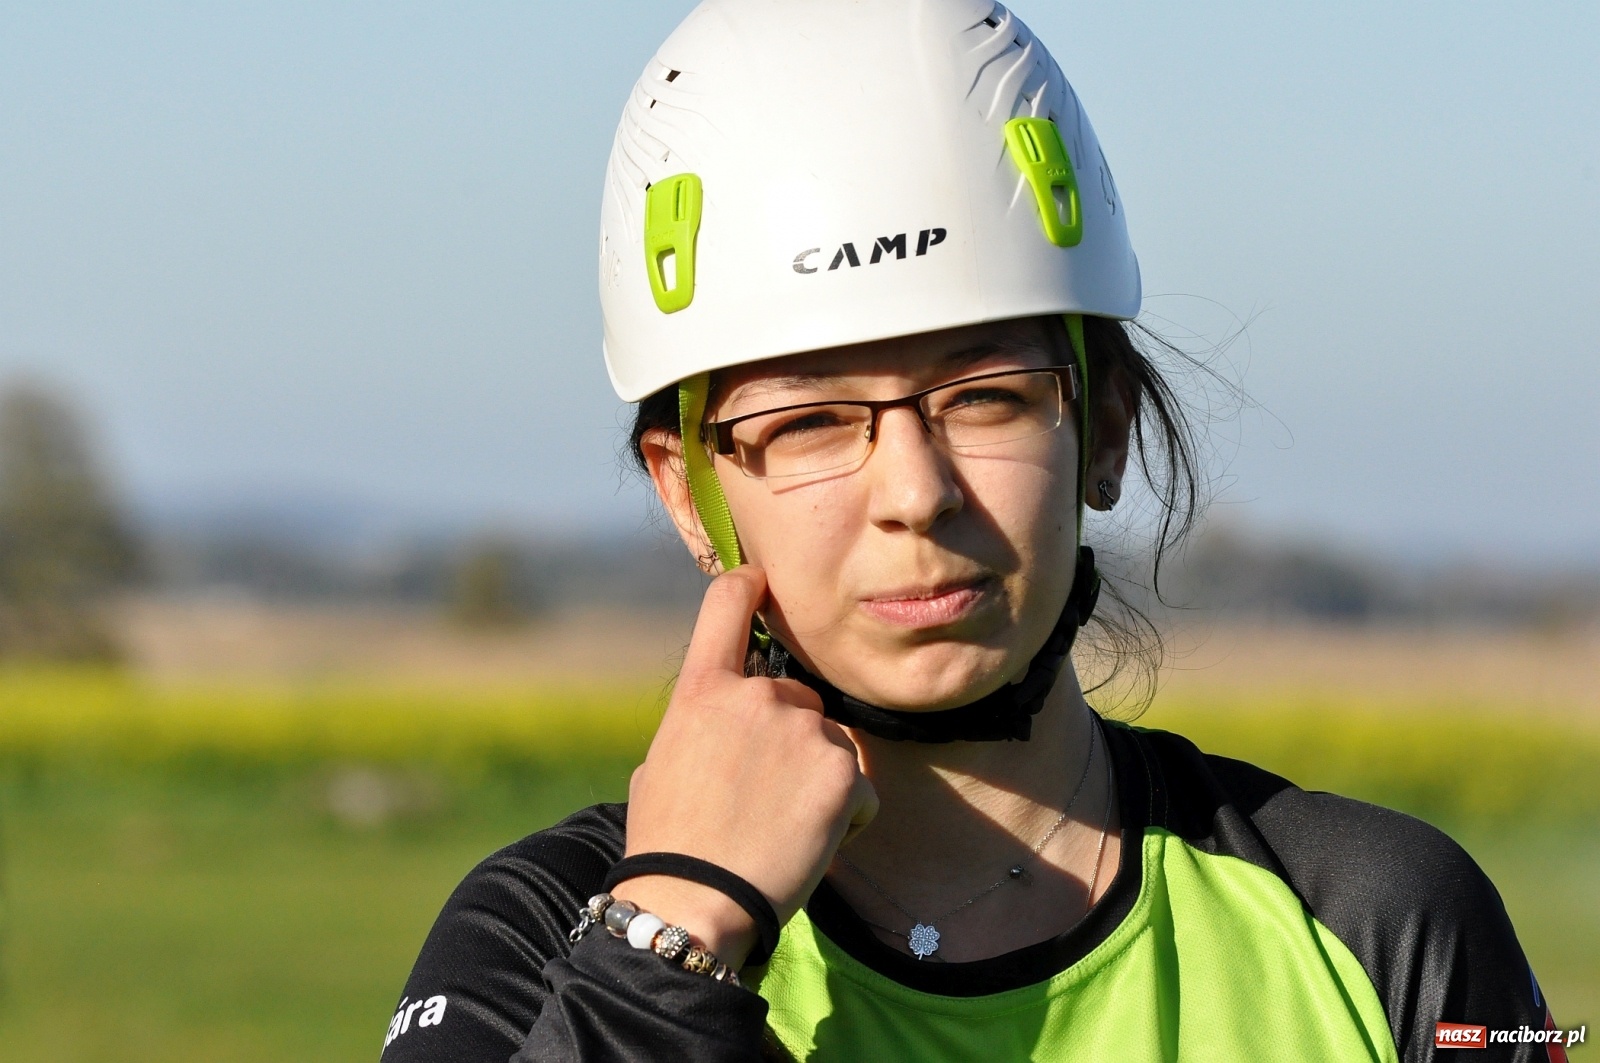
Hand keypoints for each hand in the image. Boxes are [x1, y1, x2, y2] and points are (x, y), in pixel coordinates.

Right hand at [613, 566, 878, 966]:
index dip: (748, 585)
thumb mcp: (660, 764)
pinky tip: (810, 844)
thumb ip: (700, 725)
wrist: (694, 902)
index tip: (761, 581)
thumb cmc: (668, 843)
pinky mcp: (842, 772)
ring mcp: (804, 731)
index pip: (727, 603)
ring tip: (781, 828)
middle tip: (761, 798)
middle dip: (790, 737)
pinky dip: (846, 816)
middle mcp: (756, 696)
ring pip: (830, 742)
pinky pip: (858, 787)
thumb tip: (718, 720)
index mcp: (702, 691)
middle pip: (795, 696)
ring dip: (819, 778)